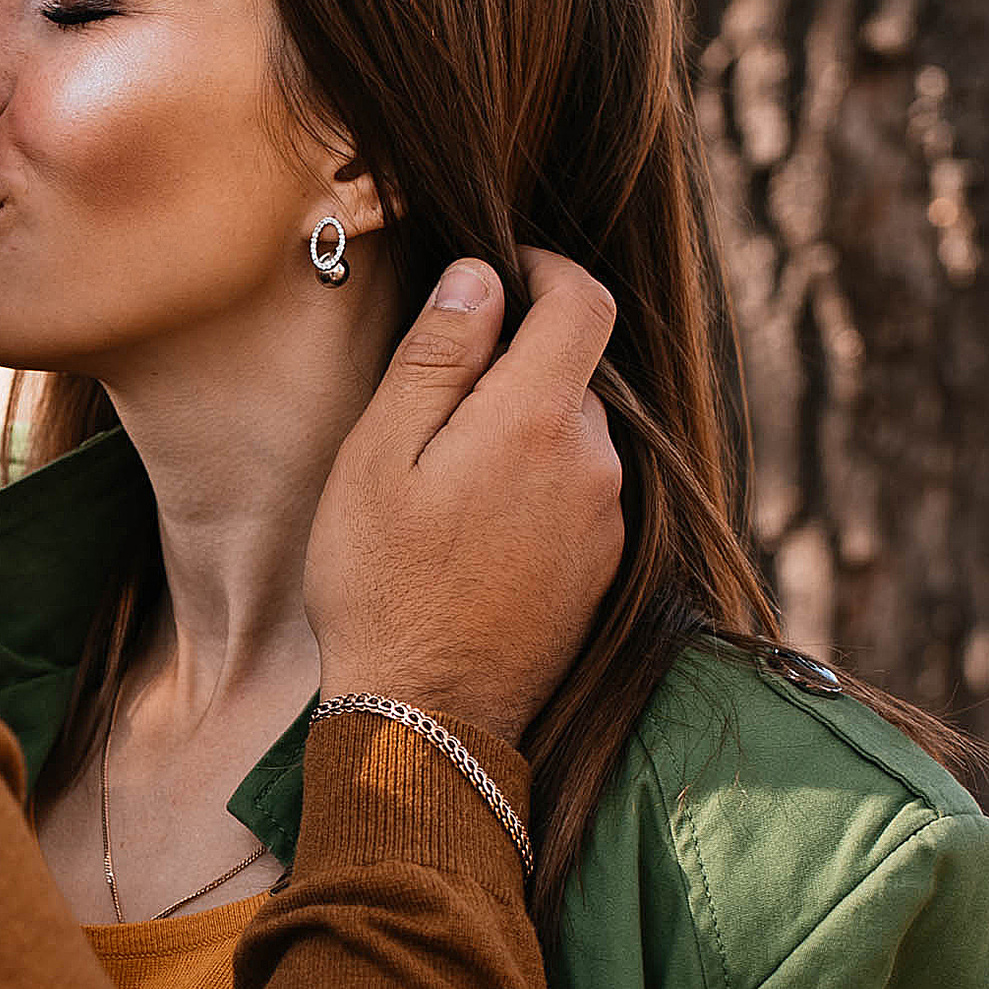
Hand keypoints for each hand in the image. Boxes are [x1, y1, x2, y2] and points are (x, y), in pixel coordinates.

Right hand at [307, 248, 624, 739]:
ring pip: (575, 438)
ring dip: (526, 434)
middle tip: (436, 403)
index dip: (546, 270)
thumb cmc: (383, 586)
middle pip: (574, 374)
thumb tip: (480, 277)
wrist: (426, 717)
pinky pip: (579, 496)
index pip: (583, 302)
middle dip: (517, 366)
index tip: (502, 275)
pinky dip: (538, 489)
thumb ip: (436, 356)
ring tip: (448, 482)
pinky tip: (477, 533)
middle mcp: (593, 463)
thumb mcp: (381, 455)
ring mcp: (606, 521)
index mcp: (538, 420)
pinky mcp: (604, 571)